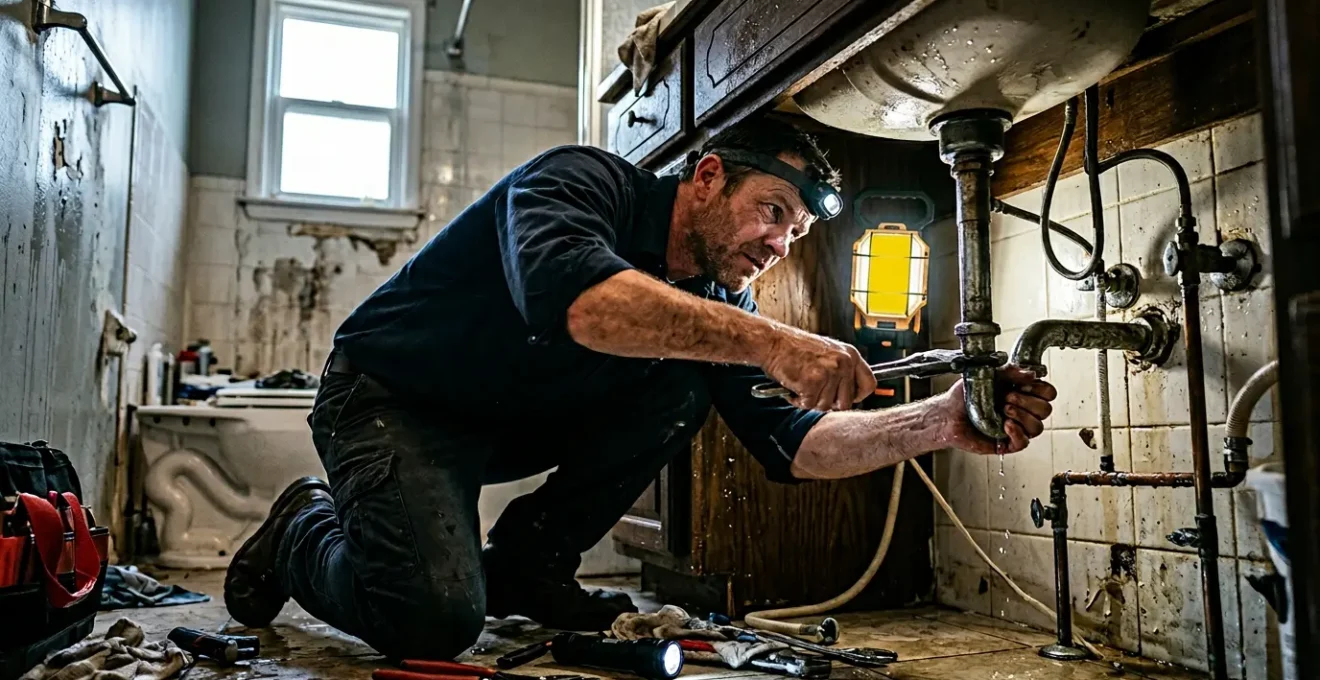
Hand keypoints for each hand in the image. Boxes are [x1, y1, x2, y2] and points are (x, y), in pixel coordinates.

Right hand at [760, 328, 876, 410]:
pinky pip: (809, 404)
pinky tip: (793, 387)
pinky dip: (798, 400)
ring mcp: (829, 373)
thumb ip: (842, 369)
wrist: (773, 342)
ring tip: (801, 386)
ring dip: (811, 401)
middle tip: (816, 393)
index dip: (857, 396)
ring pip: (826, 406)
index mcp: (850, 354)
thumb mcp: (829, 352)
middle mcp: (843, 363)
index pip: (869, 384)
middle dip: (829, 403)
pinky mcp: (813, 382)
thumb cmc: (795, 347)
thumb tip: (850, 393)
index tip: (846, 398)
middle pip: (846, 402)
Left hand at [936, 366, 1056, 453]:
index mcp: (1021, 393)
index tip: (1023, 385)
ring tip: (1004, 411)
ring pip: (1037, 427)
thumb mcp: (987, 375)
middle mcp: (1021, 411)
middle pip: (1045, 410)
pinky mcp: (1006, 443)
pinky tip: (1005, 425)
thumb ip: (1010, 371)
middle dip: (1028, 402)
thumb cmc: (965, 396)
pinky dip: (1017, 433)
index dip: (1040, 389)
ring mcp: (1015, 427)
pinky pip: (1024, 443)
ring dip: (1022, 417)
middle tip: (1007, 398)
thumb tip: (1031, 373)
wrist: (946, 414)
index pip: (1047, 393)